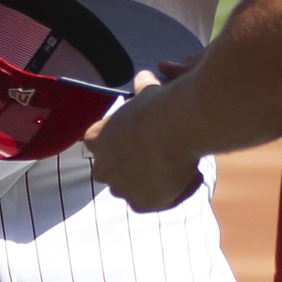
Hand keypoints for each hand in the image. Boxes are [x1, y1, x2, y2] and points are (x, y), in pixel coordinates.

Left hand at [84, 65, 204, 211]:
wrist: (176, 128)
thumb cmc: (159, 107)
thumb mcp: (146, 93)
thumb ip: (141, 88)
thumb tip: (145, 77)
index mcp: (95, 138)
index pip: (99, 145)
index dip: (121, 143)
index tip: (140, 139)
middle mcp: (101, 167)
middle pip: (113, 171)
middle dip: (132, 166)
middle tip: (159, 157)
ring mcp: (119, 188)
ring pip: (133, 189)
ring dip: (151, 181)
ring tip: (178, 167)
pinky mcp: (140, 204)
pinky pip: (152, 204)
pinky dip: (169, 195)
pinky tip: (186, 178)